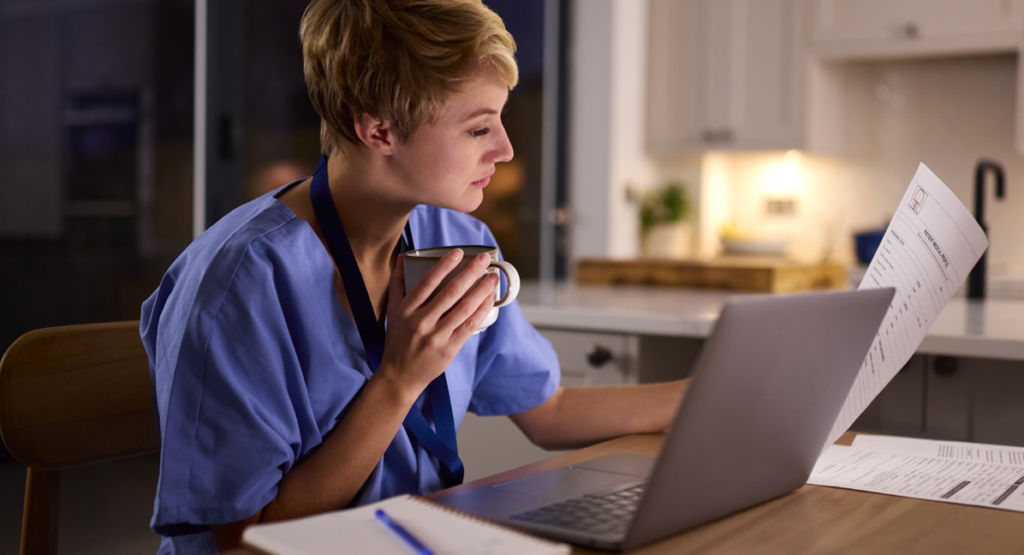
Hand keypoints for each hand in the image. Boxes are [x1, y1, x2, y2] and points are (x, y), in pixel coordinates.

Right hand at [377, 250, 497, 402]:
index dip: (444, 265)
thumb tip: (405, 258)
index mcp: (406, 310)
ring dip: (481, 290)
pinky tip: (490, 299)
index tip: (459, 252)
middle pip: (450, 292)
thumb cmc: (397, 340)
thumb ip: (398, 284)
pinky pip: (469, 325)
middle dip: (470, 272)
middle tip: (485, 259)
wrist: (400, 375)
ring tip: (493, 277)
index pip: (427, 282)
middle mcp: (421, 321)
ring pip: (464, 308)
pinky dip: (481, 310)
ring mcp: (437, 336)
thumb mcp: (392, 311)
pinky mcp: (449, 348)